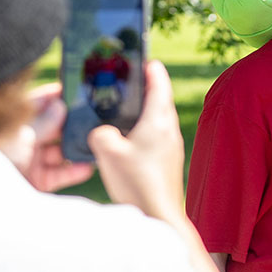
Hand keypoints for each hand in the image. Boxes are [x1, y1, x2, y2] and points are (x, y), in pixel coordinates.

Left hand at [3, 84, 94, 192]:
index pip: (36, 106)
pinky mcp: (36, 181)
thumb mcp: (21, 134)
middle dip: (72, 125)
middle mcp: (22, 141)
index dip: (54, 97)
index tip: (74, 90)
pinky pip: (58, 174)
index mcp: (14, 124)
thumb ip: (43, 122)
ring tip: (96, 144)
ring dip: (76, 149)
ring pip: (59, 152)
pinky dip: (73, 171)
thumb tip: (60, 104)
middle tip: (94, 118)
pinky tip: (87, 167)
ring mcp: (30, 162)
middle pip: (52, 130)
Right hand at [88, 60, 187, 225]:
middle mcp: (169, 128)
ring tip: (119, 107)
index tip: (136, 56)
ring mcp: (171, 144)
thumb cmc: (137, 181)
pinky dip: (141, 128)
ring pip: (156, 117)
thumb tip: (102, 131)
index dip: (147, 66)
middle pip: (158, 97)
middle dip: (141, 86)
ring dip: (140, 109)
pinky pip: (154, 134)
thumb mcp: (107, 150)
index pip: (158, 80)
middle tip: (121, 79)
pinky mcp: (167, 159)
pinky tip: (124, 136)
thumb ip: (100, 132)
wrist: (159, 215)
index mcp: (159, 118)